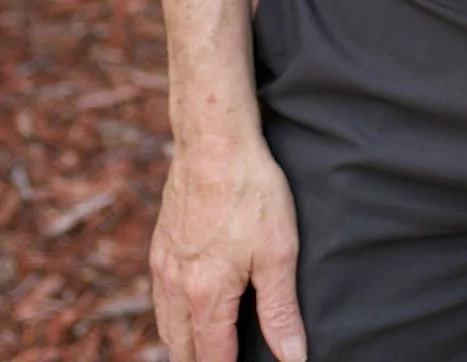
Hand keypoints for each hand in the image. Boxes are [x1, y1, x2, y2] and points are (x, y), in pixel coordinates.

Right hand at [150, 133, 307, 361]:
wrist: (213, 141)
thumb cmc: (250, 191)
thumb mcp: (278, 252)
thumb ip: (281, 311)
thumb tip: (292, 357)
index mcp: (205, 297)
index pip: (212, 360)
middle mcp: (176, 288)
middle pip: (181, 350)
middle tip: (225, 359)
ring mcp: (163, 266)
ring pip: (166, 325)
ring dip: (184, 343)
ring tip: (207, 348)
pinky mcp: (160, 245)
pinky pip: (160, 297)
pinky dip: (173, 314)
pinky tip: (189, 306)